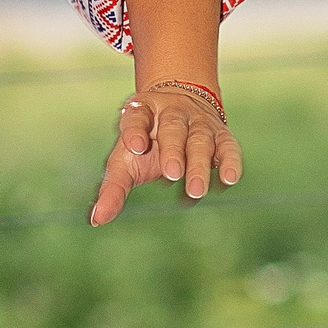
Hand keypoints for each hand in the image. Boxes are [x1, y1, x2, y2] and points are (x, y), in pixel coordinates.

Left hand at [88, 83, 240, 225]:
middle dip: (172, 150)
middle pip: (172, 128)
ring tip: (195, 190)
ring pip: (200, 138)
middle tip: (171, 174)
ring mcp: (198, 121)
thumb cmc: (146, 143)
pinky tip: (228, 179)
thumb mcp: (125, 159)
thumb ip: (113, 187)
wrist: (180, 107)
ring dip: (198, 163)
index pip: (135, 117)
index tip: (135, 145)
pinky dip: (230, 161)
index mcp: (141, 112)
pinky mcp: (221, 134)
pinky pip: (228, 146)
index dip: (135, 129)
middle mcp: (171, 112)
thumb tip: (97, 220)